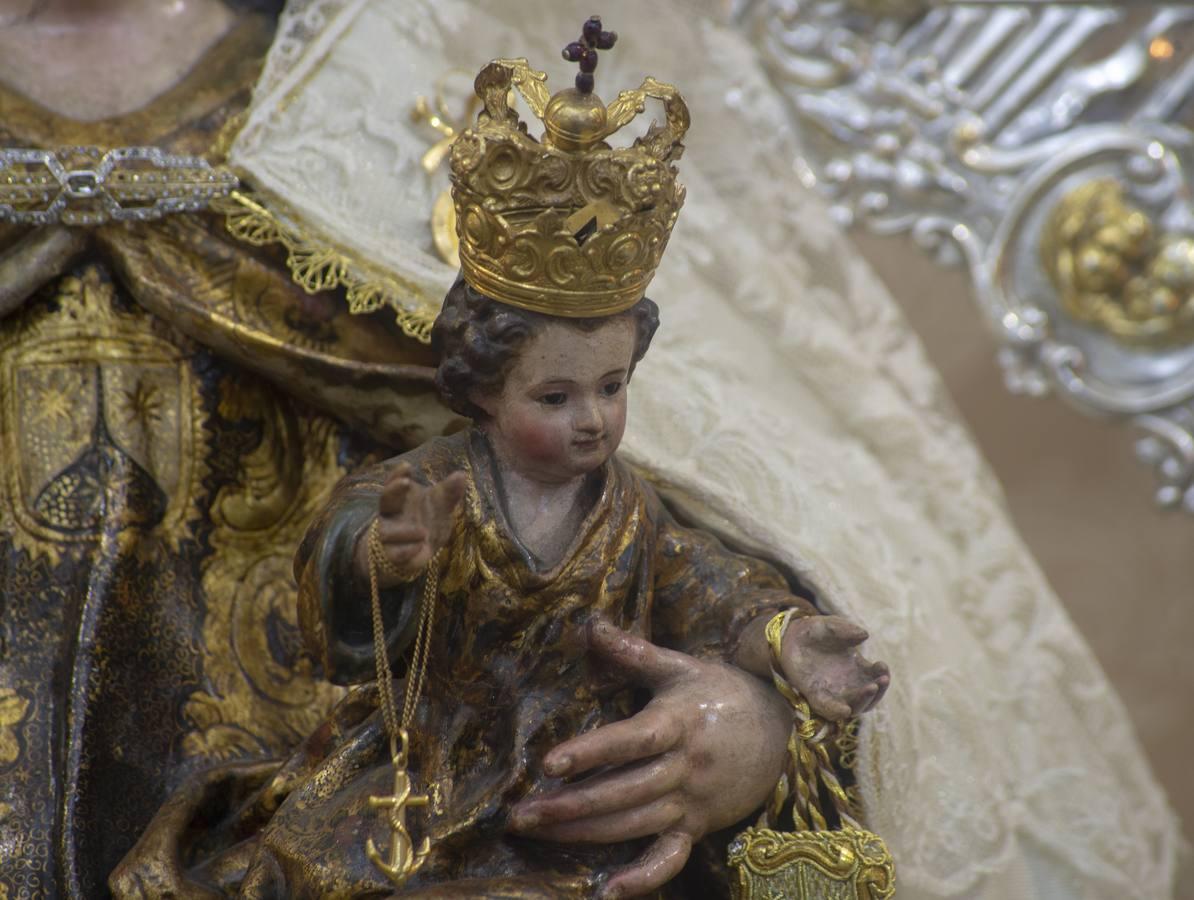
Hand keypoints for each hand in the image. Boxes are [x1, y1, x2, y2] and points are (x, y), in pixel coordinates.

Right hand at [355, 462, 465, 585]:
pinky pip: (397, 553)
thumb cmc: (428, 518)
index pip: (393, 483)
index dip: (397, 474)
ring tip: (424, 532)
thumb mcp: (440, 504)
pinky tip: (421, 547)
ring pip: (388, 532)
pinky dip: (407, 550)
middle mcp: (390, 515)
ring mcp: (390, 535)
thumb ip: (448, 492)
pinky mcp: (394, 555)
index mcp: (400, 498)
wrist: (422, 548)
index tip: (407, 465)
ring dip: (405, 532)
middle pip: (385, 501)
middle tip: (405, 483)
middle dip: (393, 491)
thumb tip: (462, 474)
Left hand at [508, 618, 791, 898]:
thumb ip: (633, 652)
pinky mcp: (701, 826)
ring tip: (541, 833)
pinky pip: (672, 857)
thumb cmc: (724, 693)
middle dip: (571, 805)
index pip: (631, 740)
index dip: (591, 752)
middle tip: (523, 815)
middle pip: (624, 790)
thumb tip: (591, 625)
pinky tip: (609, 890)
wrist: (787, 730)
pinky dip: (644, 877)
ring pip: (636, 823)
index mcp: (679, 723)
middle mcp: (686, 766)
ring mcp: (693, 801)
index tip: (549, 763)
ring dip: (587, 834)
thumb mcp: (681, 667)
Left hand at [780, 615, 889, 720]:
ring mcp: (833, 692)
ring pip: (854, 707)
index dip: (882, 674)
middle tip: (882, 680)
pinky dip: (837, 712)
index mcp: (858, 668)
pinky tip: (845, 710)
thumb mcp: (830, 626)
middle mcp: (849, 684)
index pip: (876, 677)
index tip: (882, 665)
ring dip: (864, 701)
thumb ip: (846, 629)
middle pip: (870, 697)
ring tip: (870, 688)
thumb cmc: (815, 631)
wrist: (788, 637)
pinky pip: (828, 711)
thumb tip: (864, 635)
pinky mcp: (815, 696)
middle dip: (879, 691)